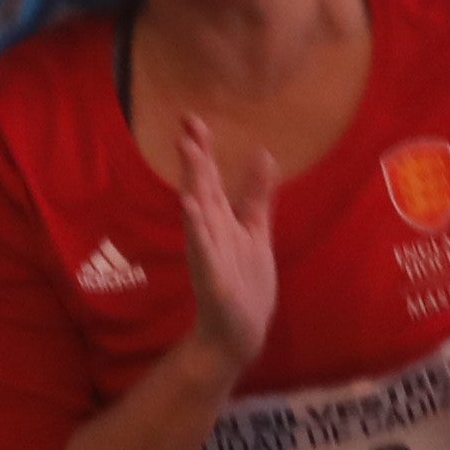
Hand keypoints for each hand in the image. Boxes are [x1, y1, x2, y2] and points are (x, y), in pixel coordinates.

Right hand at [174, 116, 280, 373]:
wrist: (239, 330)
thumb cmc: (245, 280)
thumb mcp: (256, 231)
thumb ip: (257, 196)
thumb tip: (264, 154)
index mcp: (221, 219)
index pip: (210, 178)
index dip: (203, 149)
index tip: (192, 118)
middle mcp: (210, 231)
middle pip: (202, 188)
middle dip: (195, 159)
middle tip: (185, 128)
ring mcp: (209, 252)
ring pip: (200, 213)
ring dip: (194, 184)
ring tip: (189, 155)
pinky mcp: (211, 276)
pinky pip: (202, 249)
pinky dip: (196, 229)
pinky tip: (190, 208)